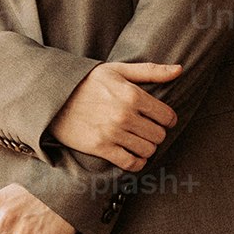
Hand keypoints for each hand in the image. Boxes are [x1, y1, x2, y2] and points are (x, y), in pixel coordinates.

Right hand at [47, 59, 182, 168]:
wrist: (54, 97)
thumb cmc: (87, 81)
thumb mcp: (117, 70)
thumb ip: (150, 71)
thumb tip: (180, 70)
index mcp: (132, 94)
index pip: (166, 116)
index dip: (167, 120)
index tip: (160, 120)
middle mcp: (125, 115)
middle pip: (159, 135)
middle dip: (156, 134)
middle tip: (147, 131)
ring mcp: (113, 133)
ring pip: (147, 150)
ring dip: (147, 149)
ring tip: (139, 142)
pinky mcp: (101, 148)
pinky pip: (130, 163)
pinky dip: (136, 163)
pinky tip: (133, 155)